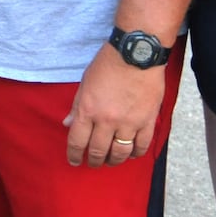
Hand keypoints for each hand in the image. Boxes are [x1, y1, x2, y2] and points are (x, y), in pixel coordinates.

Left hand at [63, 43, 165, 166]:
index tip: (74, 161)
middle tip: (93, 163)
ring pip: (120, 153)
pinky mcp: (147, 121)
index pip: (77, 141)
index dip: (74, 155)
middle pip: (98, 151)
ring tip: (111, 161)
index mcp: (87, 110)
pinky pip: (141, 146)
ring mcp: (128, 123)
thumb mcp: (85, 82)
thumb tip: (67, 124)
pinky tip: (131, 154)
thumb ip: (76, 106)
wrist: (137, 53)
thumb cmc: (108, 64)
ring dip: (114, 161)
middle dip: (94, 161)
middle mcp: (106, 120)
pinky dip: (135, 153)